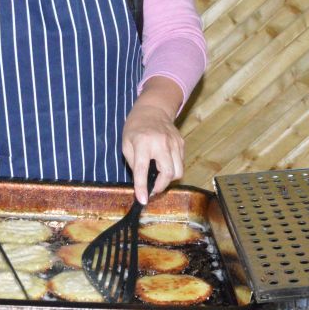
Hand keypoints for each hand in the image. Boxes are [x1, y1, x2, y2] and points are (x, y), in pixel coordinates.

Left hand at [122, 77, 184, 203]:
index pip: (143, 170)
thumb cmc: (135, 128)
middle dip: (160, 186)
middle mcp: (161, 143)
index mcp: (143, 143)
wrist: (153, 109)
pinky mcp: (182, 144)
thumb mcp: (126, 144)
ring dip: (168, 180)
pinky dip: (173, 170)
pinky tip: (164, 166)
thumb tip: (141, 182)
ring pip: (178, 171)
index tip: (142, 200)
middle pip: (168, 173)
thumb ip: (134, 164)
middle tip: (152, 189)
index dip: (142, 187)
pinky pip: (180, 163)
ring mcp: (174, 143)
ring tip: (158, 177)